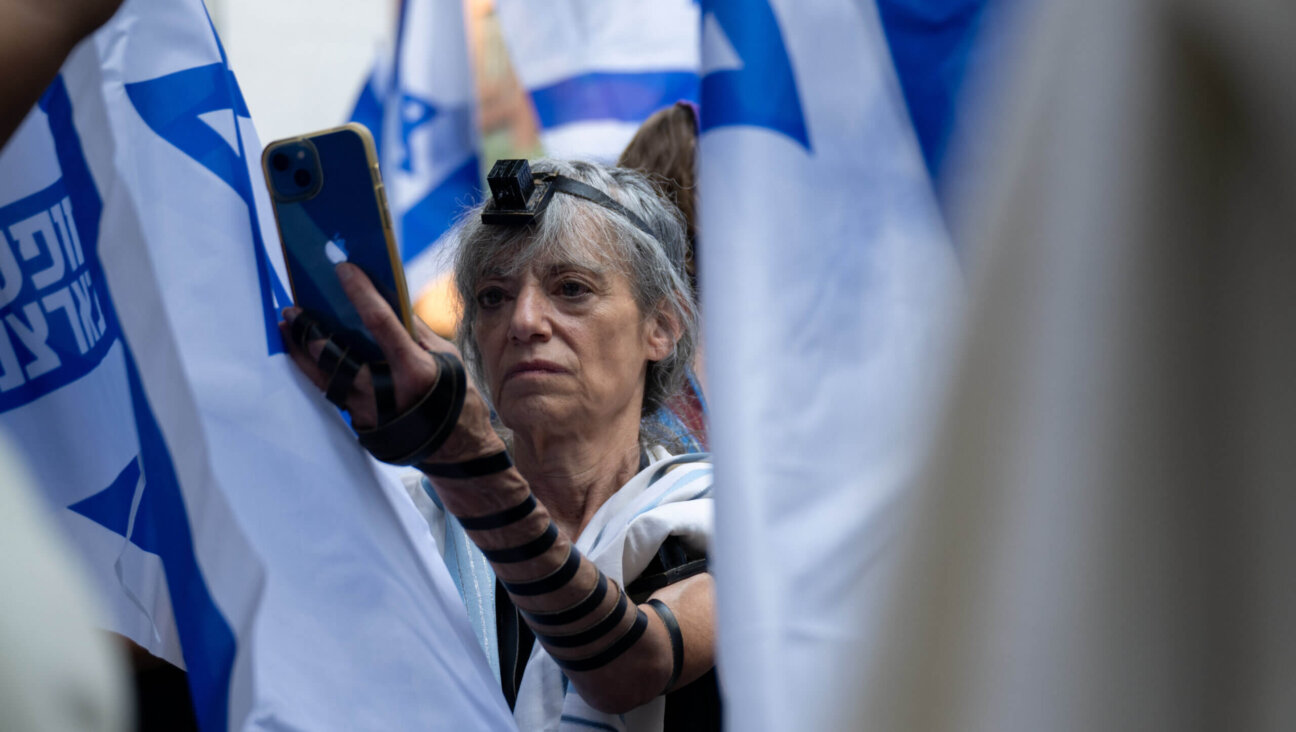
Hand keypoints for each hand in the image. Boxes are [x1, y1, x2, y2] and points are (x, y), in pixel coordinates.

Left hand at [278, 263, 502, 462]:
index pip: (381, 322)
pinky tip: (303, 353)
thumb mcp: (447, 358)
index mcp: (414, 370)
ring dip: (301, 350)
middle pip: (337, 355)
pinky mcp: (359, 421)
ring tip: (288, 327)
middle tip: (293, 308)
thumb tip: (389, 301)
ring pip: (324, 376)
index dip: (361, 293)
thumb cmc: (456, 399)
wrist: (457, 451)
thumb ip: (415, 332)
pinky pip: (331, 391)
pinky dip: (315, 370)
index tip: (343, 269)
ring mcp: (368, 410)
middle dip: (311, 329)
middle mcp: (385, 391)